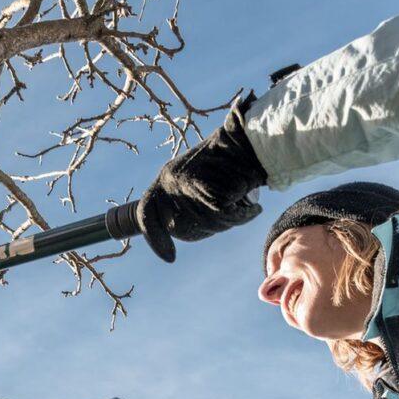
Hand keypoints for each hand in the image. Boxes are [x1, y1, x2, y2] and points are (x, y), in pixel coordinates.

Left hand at [137, 92, 266, 262]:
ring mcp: (186, 186)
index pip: (146, 214)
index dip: (155, 239)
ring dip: (228, 220)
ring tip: (240, 200)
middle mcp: (170, 182)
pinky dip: (242, 215)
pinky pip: (225, 217)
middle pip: (181, 228)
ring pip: (206, 224)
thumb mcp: (196, 179)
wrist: (249, 140)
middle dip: (207, 229)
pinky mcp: (207, 190)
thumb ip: (184, 202)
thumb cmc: (229, 163)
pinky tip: (252, 206)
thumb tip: (175, 231)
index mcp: (164, 178)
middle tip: (228, 213)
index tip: (169, 258)